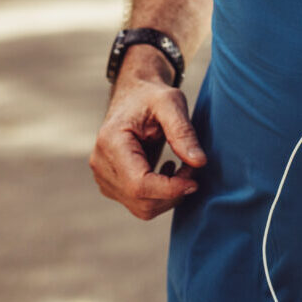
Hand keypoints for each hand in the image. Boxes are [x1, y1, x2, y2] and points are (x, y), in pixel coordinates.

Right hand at [90, 65, 206, 219]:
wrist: (134, 94)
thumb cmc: (152, 95)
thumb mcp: (171, 102)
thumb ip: (183, 132)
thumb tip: (199, 162)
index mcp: (111, 143)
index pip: (139, 184)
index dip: (170, 189)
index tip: (195, 181)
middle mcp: (102, 164)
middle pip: (140, 201)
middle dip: (173, 192)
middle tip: (193, 168)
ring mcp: (104, 177)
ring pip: (141, 207)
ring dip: (169, 195)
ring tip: (183, 166)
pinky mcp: (112, 184)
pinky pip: (139, 203)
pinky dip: (160, 194)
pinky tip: (168, 169)